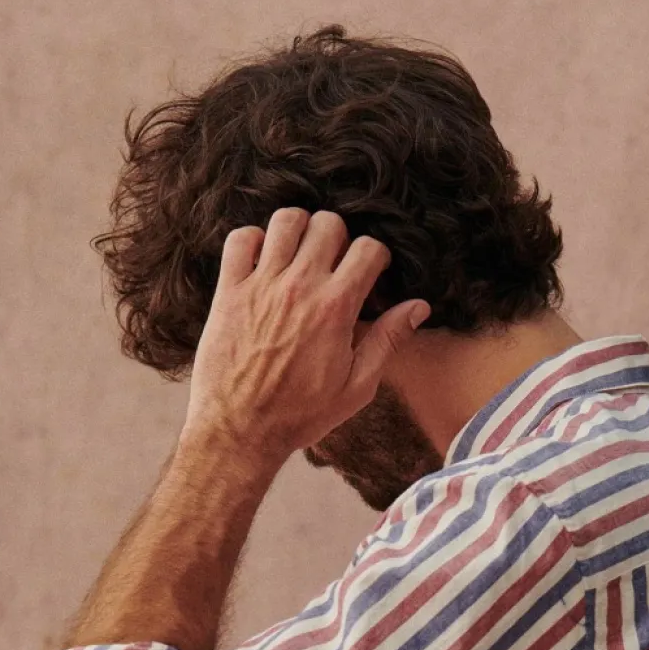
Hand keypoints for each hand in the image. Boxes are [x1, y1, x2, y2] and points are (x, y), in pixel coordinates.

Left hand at [182, 207, 430, 463]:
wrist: (240, 429)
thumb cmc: (301, 414)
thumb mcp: (357, 386)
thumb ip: (388, 340)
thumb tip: (418, 307)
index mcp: (336, 308)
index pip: (368, 249)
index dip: (376, 258)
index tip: (370, 275)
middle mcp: (300, 287)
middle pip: (328, 223)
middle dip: (339, 238)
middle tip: (335, 264)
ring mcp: (261, 284)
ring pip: (286, 220)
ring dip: (299, 230)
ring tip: (301, 255)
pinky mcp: (230, 290)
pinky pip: (241, 238)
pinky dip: (254, 240)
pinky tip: (264, 262)